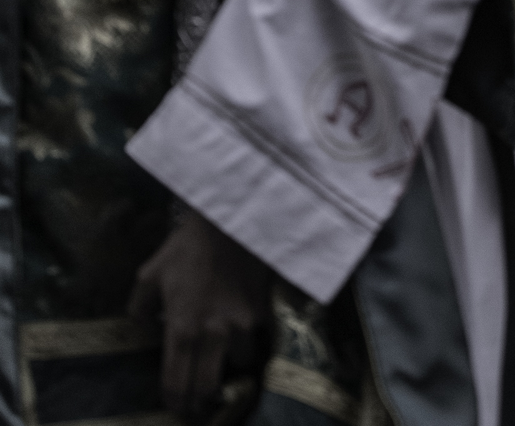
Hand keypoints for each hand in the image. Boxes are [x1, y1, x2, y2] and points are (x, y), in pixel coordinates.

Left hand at [129, 210, 271, 418]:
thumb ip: (140, 308)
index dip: (174, 401)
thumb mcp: (150, 273)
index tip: (175, 407)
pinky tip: (245, 333)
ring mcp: (242, 325)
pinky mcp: (263, 312)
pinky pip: (257, 337)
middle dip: (199, 401)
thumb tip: (143, 328)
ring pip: (238, 366)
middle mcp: (212, 335)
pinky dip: (251, 340)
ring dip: (229, 365)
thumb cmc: (187, 245)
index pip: (176, 382)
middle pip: (207, 388)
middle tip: (196, 404)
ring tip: (223, 361)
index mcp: (181, 328)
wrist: (231, 218)